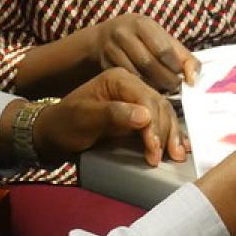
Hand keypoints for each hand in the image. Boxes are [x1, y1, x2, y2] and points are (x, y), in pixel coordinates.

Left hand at [35, 68, 186, 166]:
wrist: (55, 134)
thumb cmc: (66, 124)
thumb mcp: (85, 118)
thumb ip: (113, 114)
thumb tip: (145, 116)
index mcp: (118, 79)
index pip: (146, 98)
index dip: (154, 123)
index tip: (153, 148)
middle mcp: (131, 85)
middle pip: (158, 106)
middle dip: (165, 132)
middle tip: (166, 157)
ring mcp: (135, 100)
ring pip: (163, 114)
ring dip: (171, 135)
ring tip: (176, 155)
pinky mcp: (137, 115)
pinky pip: (159, 122)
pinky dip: (169, 134)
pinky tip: (180, 146)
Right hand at [91, 14, 199, 91]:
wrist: (102, 39)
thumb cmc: (140, 39)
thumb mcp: (160, 38)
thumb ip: (181, 56)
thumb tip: (194, 78)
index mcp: (142, 24)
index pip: (163, 50)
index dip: (176, 67)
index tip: (183, 77)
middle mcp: (124, 34)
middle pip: (150, 64)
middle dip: (166, 80)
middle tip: (175, 88)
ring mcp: (111, 49)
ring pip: (137, 75)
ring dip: (154, 86)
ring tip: (163, 90)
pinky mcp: (105, 64)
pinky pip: (127, 81)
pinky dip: (140, 88)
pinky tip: (147, 90)